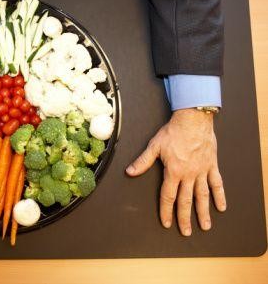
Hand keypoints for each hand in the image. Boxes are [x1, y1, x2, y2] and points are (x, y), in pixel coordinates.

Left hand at [126, 109, 225, 235]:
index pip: (168, 196)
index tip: (166, 222)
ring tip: (204, 226)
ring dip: (203, 212)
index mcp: (173, 172)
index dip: (166, 211)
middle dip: (184, 218)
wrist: (193, 119)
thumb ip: (143, 162)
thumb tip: (130, 172)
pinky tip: (221, 207)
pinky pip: (217, 183)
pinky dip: (219, 195)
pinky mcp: (211, 165)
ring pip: (202, 196)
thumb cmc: (173, 132)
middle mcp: (189, 174)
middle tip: (186, 232)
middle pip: (186, 201)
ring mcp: (202, 171)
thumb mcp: (154, 146)